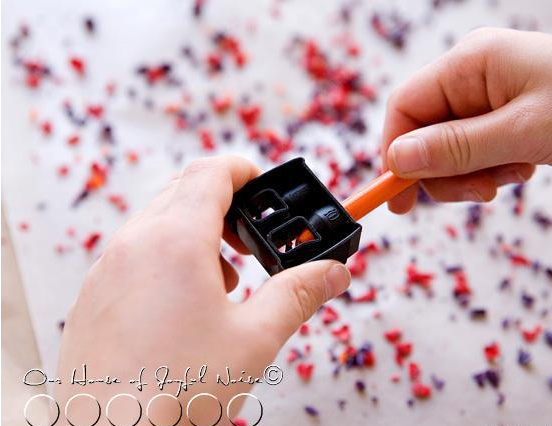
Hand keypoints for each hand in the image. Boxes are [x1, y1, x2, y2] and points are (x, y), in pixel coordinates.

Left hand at [55, 156, 350, 424]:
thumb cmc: (177, 391)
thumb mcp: (255, 339)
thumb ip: (299, 295)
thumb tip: (333, 271)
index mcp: (175, 240)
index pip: (210, 172)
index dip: (243, 170)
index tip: (263, 185)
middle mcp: (132, 244)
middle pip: (183, 191)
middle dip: (224, 206)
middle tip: (249, 244)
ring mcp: (106, 269)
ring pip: (156, 223)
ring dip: (195, 234)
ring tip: (222, 282)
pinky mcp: (92, 296)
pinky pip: (133, 254)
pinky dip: (166, 259)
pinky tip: (184, 306)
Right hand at [382, 28, 551, 211]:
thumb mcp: (524, 132)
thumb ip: (456, 147)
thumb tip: (397, 159)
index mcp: (472, 62)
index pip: (406, 106)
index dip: (395, 153)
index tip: (398, 198)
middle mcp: (475, 75)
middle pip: (425, 132)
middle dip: (444, 171)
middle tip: (478, 194)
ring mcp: (490, 95)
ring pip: (449, 147)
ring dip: (470, 174)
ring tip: (511, 176)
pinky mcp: (505, 115)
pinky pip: (475, 150)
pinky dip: (490, 170)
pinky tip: (522, 167)